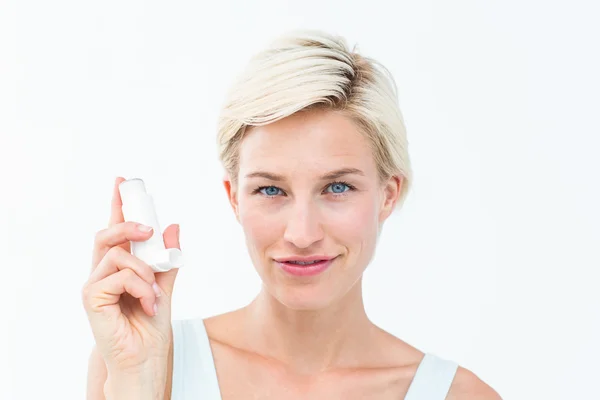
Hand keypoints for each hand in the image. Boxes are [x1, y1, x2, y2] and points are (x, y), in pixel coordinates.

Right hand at [82, 177, 180, 383]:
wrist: (145, 357)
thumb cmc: (150, 325)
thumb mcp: (165, 285)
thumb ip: (168, 258)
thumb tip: (174, 226)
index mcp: (118, 267)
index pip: (115, 231)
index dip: (117, 206)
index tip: (122, 182)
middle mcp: (102, 272)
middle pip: (107, 235)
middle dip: (128, 225)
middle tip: (149, 230)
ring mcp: (94, 284)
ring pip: (119, 255)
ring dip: (145, 273)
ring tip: (154, 295)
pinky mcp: (91, 297)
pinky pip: (120, 276)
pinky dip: (141, 287)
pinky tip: (147, 304)